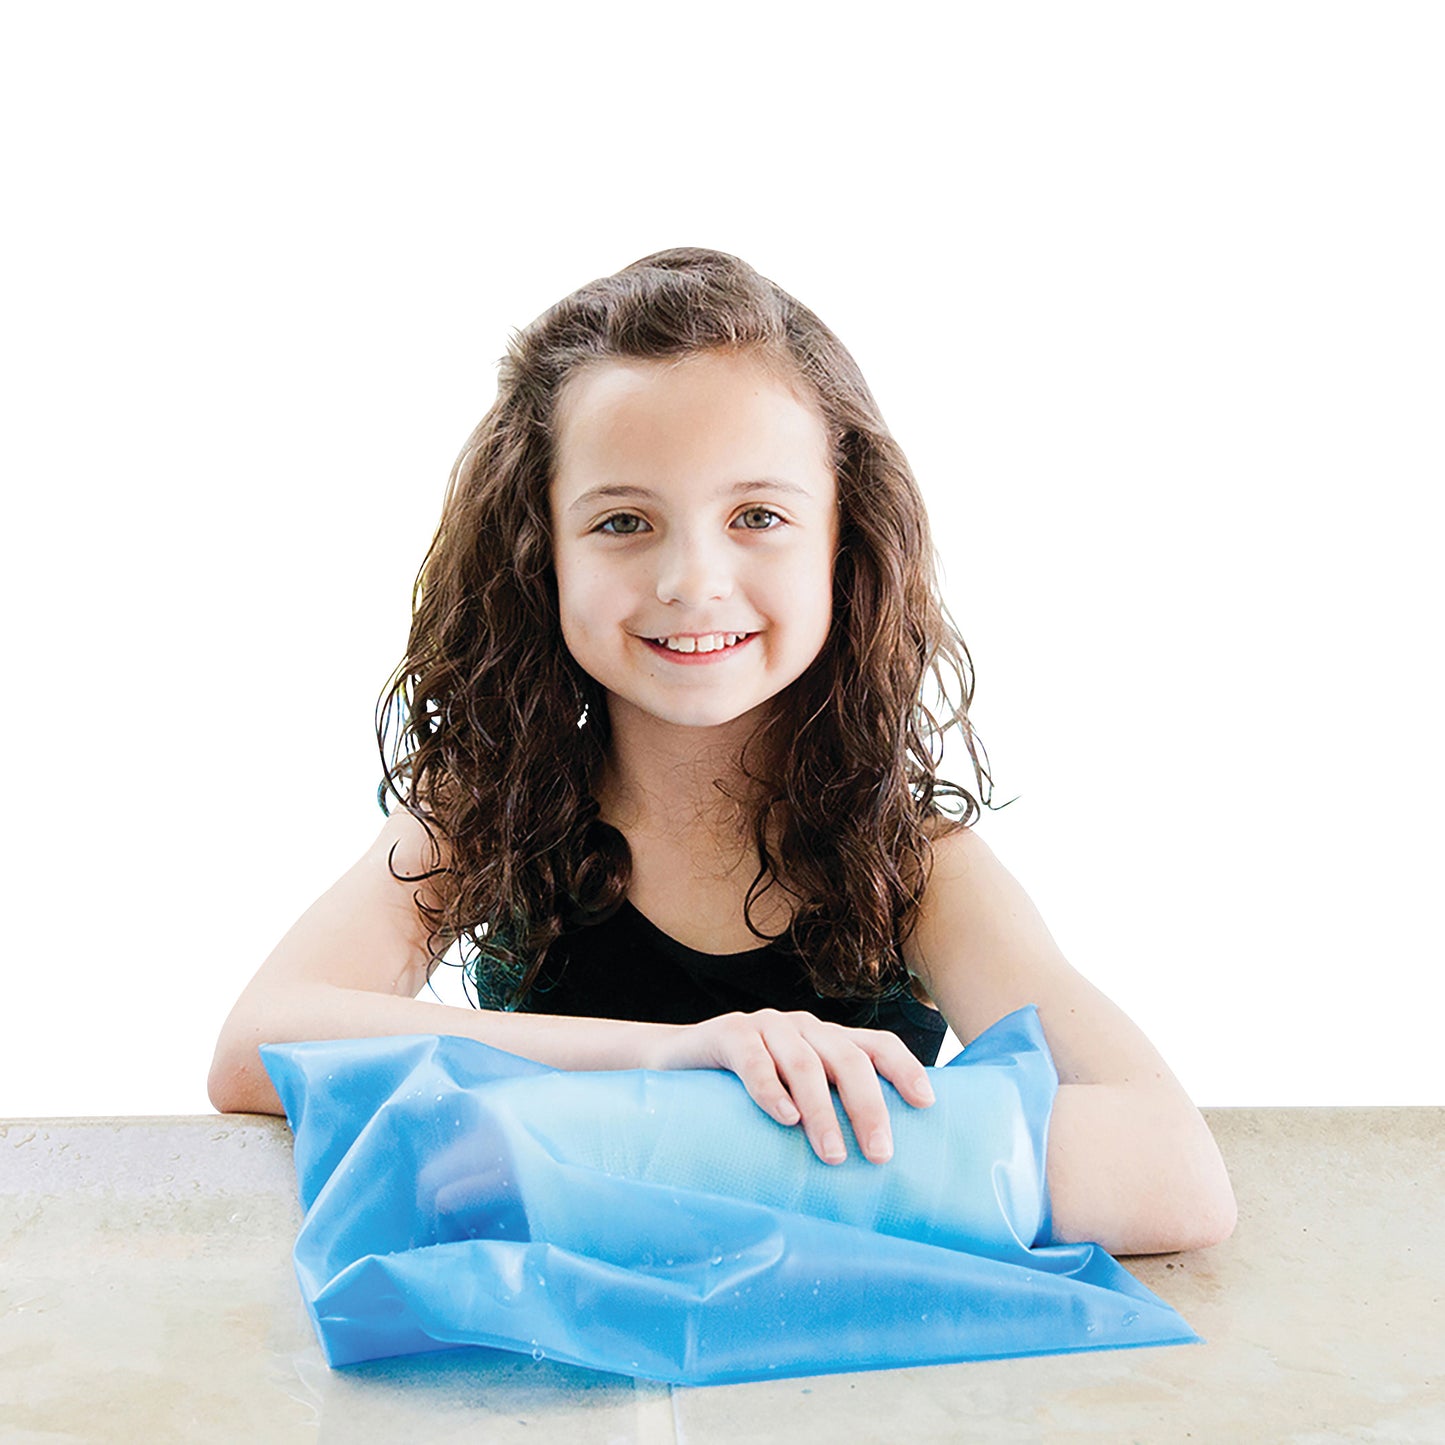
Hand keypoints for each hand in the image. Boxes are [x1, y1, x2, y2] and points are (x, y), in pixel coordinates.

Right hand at [647, 1009, 935, 1165]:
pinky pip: (754, 1060)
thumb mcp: (792, 1098)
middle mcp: (802, 1028)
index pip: (876, 1045)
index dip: (904, 1069)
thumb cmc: (742, 1093)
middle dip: (868, 1106)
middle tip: (880, 1154)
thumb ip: (826, 1113)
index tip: (926, 1105)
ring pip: (804, 1063)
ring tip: (833, 1155)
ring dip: (822, 1112)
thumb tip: (876, 1169)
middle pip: (847, 1059)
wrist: (672, 1064)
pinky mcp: (728, 1034)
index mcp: (826, 1040)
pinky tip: (784, 1118)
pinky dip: (772, 1090)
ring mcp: (765, 1026)